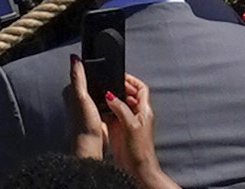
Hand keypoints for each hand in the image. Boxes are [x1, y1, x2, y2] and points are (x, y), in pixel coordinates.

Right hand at [73, 64, 163, 188]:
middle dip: (119, 87)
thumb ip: (121, 108)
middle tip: (108, 84)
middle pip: (129, 94)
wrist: (137, 168)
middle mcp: (137, 114)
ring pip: (120, 103)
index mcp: (144, 111)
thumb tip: (111, 95)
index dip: (132, 80)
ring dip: (112, 98)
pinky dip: (106, 109)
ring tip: (103, 94)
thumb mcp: (131, 125)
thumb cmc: (140, 150)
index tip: (120, 76)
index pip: (141, 88)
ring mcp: (128, 122)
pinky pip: (112, 114)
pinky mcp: (119, 129)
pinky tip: (100, 109)